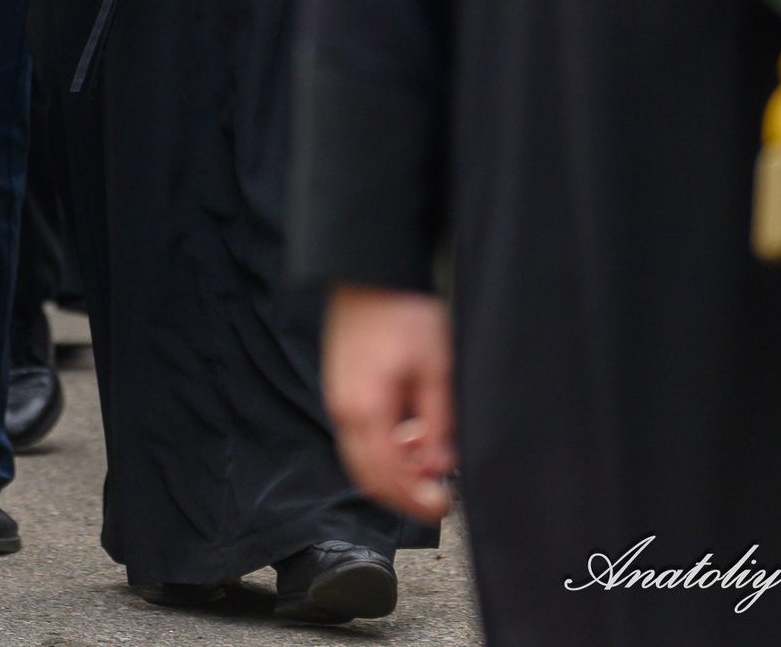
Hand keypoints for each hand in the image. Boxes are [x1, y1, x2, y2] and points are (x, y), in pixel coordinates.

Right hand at [323, 285, 455, 523]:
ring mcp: (337, 402)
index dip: (416, 499)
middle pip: (368, 477)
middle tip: (437, 500)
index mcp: (365, 410)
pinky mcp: (340, 392)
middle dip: (403, 495)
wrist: (369, 274)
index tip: (443, 506)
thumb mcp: (436, 369)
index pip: (388, 476)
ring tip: (427, 470)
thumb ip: (438, 424)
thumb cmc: (403, 314)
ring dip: (391, 476)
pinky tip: (407, 444)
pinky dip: (380, 455)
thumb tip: (440, 465)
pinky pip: (356, 440)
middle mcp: (342, 412)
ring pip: (359, 461)